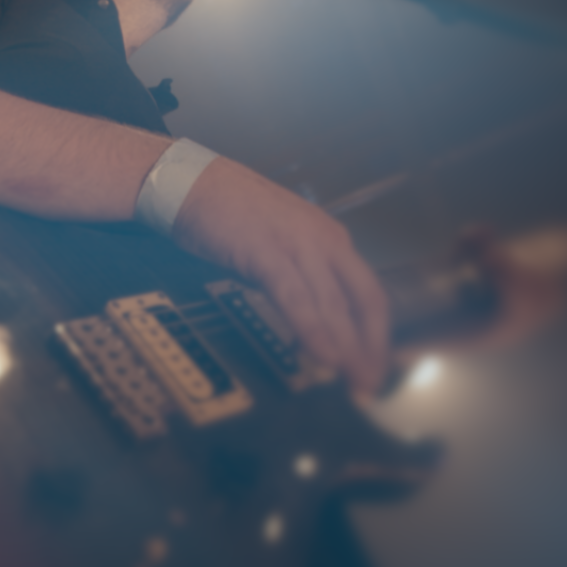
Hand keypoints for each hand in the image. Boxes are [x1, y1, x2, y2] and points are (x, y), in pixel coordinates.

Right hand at [170, 158, 390, 394]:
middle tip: (371, 384)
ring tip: (355, 380)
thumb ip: (301, 278)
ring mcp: (297, 244)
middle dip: (371, 347)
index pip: (368, 293)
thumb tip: (312, 322)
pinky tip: (324, 355)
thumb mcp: (281, 245)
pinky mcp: (267, 251)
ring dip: (348, 347)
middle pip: (364, 300)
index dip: (376, 334)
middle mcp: (323, 240)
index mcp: (330, 239)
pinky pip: (296, 297)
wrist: (190, 183)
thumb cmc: (230, 213)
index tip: (374, 365)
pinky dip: (313, 329)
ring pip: (334, 303)